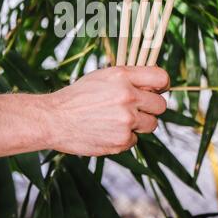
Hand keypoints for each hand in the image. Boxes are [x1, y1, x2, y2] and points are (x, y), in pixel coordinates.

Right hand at [45, 66, 168, 155]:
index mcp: (122, 76)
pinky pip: (134, 139)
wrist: (54, 119)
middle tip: (138, 108)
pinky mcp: (121, 141)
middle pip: (161, 105)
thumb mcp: (102, 76)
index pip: (161, 78)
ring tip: (118, 120)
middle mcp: (127, 97)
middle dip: (152, 107)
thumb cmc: (78, 96)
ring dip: (140, 124)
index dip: (163, 85)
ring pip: (151, 124)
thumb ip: (128, 78)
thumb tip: (153, 84)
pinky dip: (124, 137)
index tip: (159, 89)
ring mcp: (125, 121)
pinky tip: (106, 131)